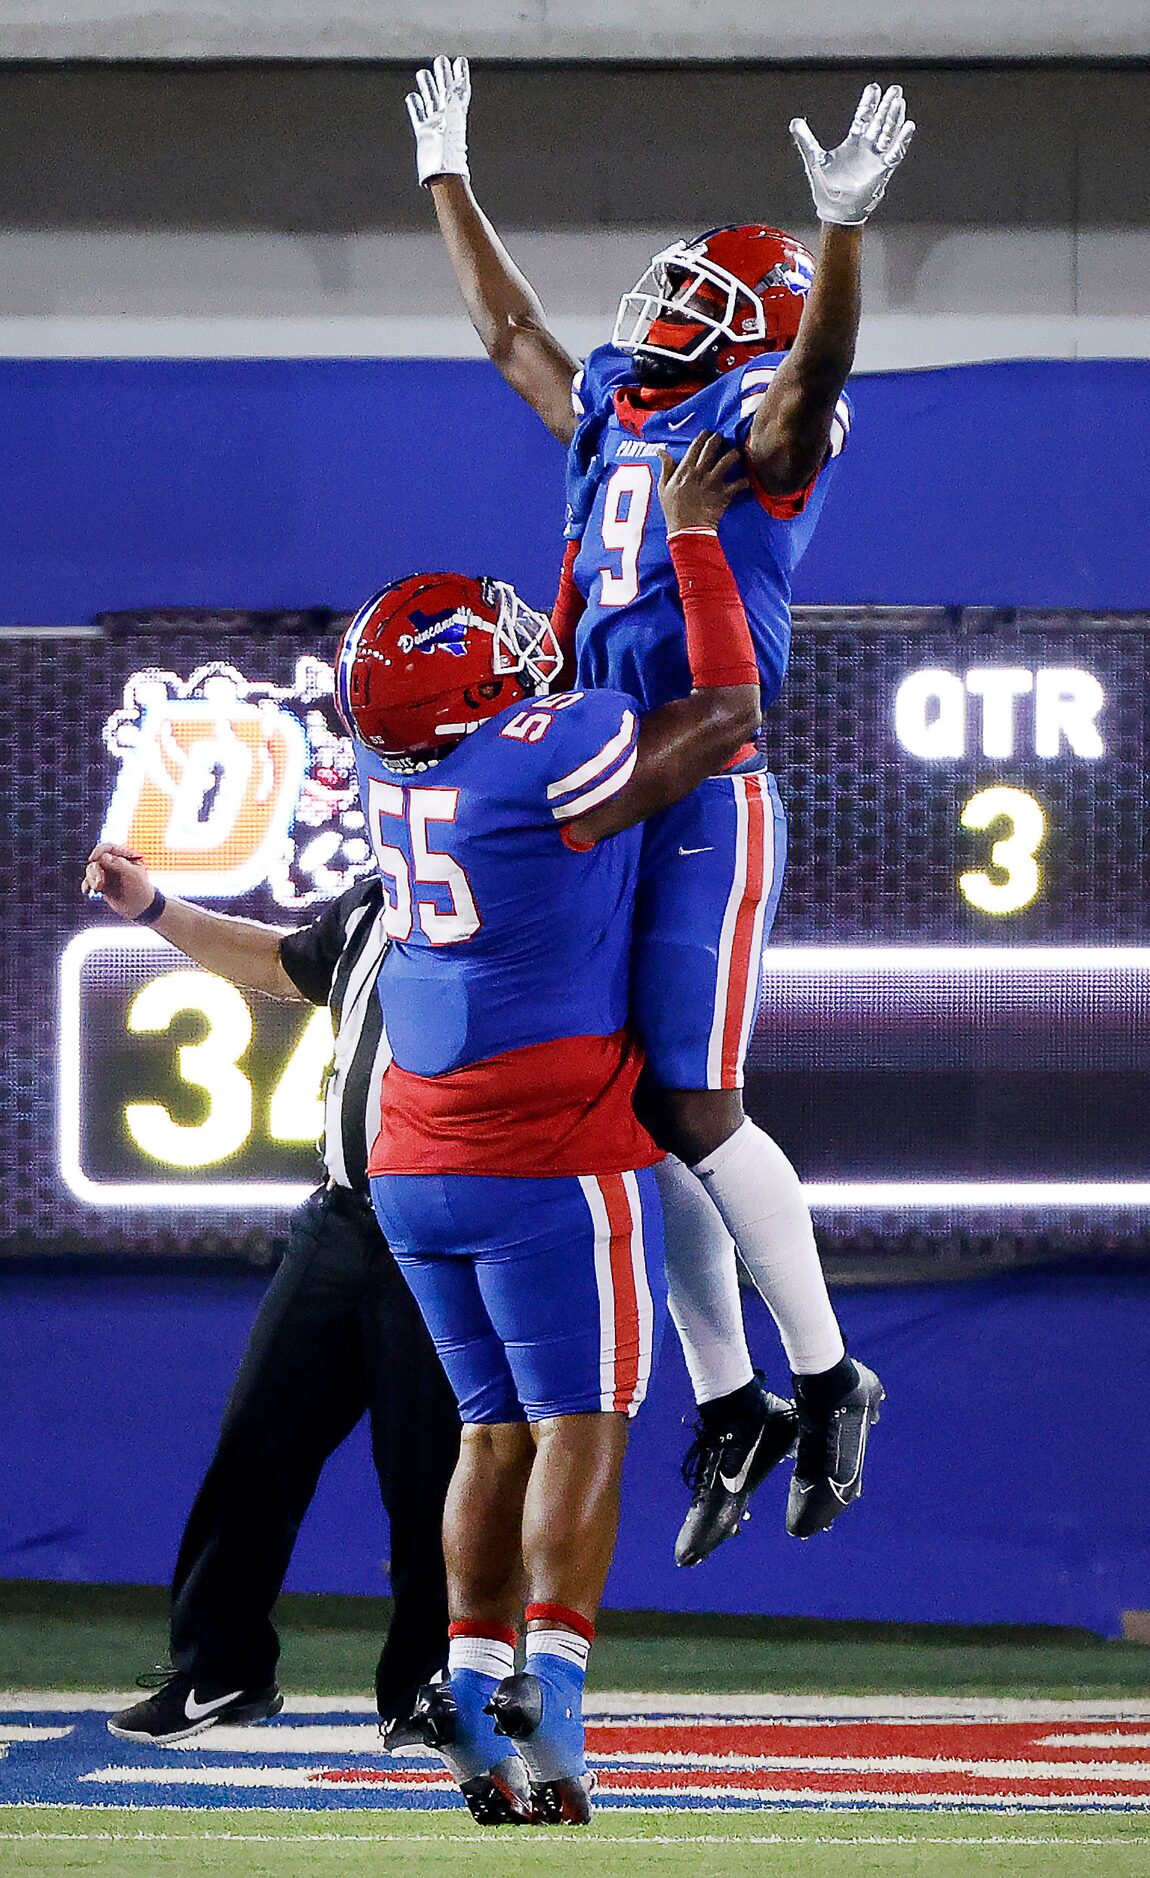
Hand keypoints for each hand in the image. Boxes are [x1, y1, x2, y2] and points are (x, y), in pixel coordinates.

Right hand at [83, 841, 155, 919]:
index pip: (108, 848)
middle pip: (97, 859)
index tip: (93, 858)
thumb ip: (119, 864)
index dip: (99, 851)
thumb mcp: (133, 875)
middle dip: (95, 870)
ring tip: (98, 888)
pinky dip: (86, 885)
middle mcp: (114, 863)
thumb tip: (104, 856)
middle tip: (99, 883)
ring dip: (91, 878)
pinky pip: (89, 881)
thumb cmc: (141, 889)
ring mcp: (107, 873)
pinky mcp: (102, 884)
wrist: (141, 907)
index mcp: (124, 856)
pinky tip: (87, 890)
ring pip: (91, 869)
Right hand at [406, 54, 470, 186]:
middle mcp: (446, 117)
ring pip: (430, 101)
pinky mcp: (423, 134)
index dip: (460, 75)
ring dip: (427, 87)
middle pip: (444, 91)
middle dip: (442, 76)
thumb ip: (455, 99)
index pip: (460, 89)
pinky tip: (412, 97)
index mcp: (456, 113)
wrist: (443, 172)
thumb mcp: (453, 119)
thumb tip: (459, 81)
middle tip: (440, 60)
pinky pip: (419, 116)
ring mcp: (434, 125)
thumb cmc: (450, 149)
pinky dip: (416, 106)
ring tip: (423, 73)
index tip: (460, 61)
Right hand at [657, 432, 748, 534]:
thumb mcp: (663, 487)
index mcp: (685, 469)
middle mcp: (700, 472)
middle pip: (712, 447)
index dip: (703, 436)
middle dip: (719, 438)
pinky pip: (740, 483)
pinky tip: (746, 479)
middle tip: (722, 437)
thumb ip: (666, 467)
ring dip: (734, 454)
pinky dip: (745, 481)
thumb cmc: (673, 510)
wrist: (686, 530)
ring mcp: (713, 482)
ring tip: (738, 452)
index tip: (708, 433)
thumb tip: (661, 451)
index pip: (696, 445)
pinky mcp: (724, 494)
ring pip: (728, 460)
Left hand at [790, 83, 914, 225]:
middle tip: (895, 90)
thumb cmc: (827, 188)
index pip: (863, 118)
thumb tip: (794, 122)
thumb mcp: (814, 159)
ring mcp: (875, 159)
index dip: (869, 103)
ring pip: (888, 133)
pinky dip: (902, 140)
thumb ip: (806, 140)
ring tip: (899, 102)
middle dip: (887, 106)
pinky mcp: (882, 170)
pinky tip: (908, 126)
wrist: (835, 211)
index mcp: (852, 144)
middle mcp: (866, 149)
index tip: (874, 87)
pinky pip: (895, 152)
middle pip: (879, 122)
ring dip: (894, 118)